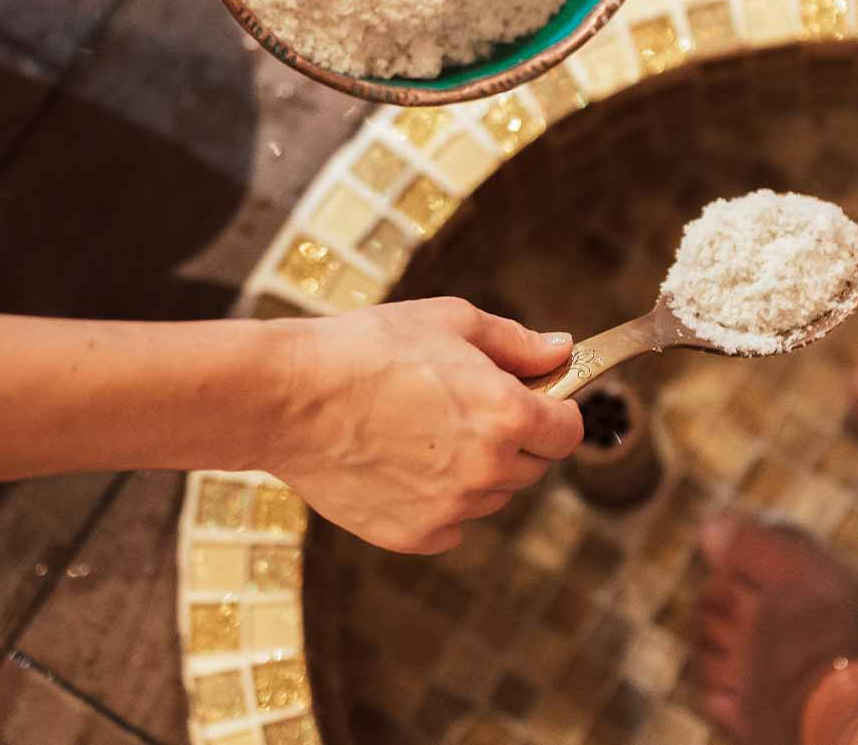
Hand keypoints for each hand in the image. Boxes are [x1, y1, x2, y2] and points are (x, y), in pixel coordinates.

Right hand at [263, 298, 583, 553]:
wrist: (289, 398)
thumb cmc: (369, 348)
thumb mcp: (452, 321)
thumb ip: (518, 343)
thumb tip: (562, 351)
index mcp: (507, 414)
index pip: (568, 432)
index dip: (558, 413)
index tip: (540, 402)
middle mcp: (487, 469)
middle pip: (533, 467)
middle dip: (517, 440)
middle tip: (469, 409)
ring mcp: (451, 508)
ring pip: (493, 496)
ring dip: (479, 471)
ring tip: (427, 433)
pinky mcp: (414, 535)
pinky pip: (452, 525)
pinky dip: (441, 503)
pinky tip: (406, 467)